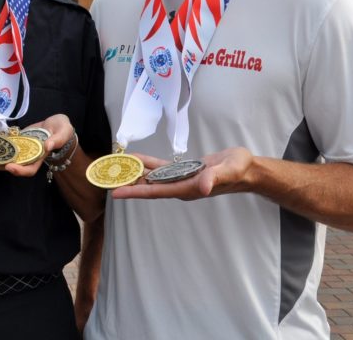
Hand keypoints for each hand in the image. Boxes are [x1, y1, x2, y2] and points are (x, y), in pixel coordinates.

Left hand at [2, 113, 74, 177]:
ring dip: (1, 152)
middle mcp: (31, 153)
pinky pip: (10, 141)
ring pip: (11, 153)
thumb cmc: (63, 130)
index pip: (30, 169)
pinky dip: (3, 140)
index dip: (20, 171)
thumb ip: (57, 140)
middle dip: (5, 163)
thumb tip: (47, 146)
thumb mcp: (64, 133)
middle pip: (17, 163)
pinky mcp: (21, 137)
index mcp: (41, 156)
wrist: (57, 123)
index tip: (10, 167)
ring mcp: (24, 145)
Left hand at [110, 147, 253, 200]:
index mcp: (188, 188)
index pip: (156, 192)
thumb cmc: (239, 169)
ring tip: (116, 169)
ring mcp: (181, 179)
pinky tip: (137, 160)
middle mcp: (181, 186)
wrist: (246, 169)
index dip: (136, 192)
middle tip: (106, 180)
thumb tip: (202, 186)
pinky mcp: (184, 171)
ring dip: (135, 174)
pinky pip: (161, 168)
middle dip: (129, 184)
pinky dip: (148, 164)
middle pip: (149, 187)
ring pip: (153, 178)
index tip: (116, 194)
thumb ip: (215, 177)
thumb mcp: (229, 171)